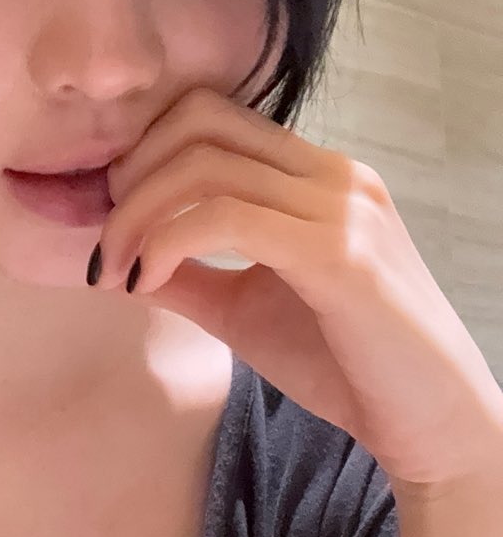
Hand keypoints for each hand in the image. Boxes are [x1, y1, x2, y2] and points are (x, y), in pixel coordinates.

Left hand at [92, 85, 502, 498]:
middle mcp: (332, 174)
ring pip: (202, 164)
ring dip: (136, 215)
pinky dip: (166, 242)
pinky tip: (148, 284)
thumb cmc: (345, 365)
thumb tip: (116, 252)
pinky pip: (225, 216)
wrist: (429, 422)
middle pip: (197, 121)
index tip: (113, 221)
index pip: (207, 114)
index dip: (142, 156)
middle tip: (109, 244)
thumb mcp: (245, 309)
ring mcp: (340, 207)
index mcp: (314, 174)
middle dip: (130, 177)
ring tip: (119, 270)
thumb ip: (187, 274)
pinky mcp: (340, 254)